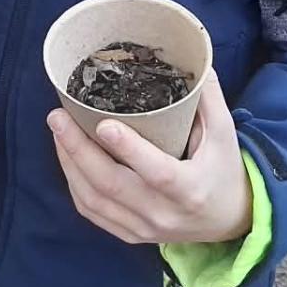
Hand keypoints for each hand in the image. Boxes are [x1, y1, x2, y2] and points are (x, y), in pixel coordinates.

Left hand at [51, 77, 249, 245]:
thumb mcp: (224, 133)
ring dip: (69, 164)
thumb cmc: (224, 170)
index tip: (102, 124)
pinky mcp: (129, 234)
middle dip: (78, 150)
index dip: (129, 150)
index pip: (158, 173)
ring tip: (58, 130)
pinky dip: (74, 183)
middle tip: (58, 117)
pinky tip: (66, 156)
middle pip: (112, 186)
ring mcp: (143, 228)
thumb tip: (192, 52)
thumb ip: (207, 96)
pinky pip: (91, 211)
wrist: (228, 221)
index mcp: (191, 190)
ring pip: (94, 200)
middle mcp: (163, 214)